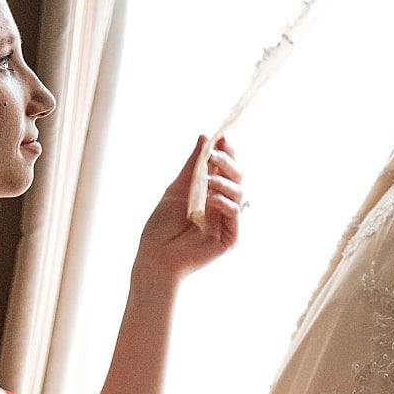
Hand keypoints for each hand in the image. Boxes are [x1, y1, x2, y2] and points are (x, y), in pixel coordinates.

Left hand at [135, 136, 243, 283]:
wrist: (155, 257)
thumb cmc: (161, 226)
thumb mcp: (177, 189)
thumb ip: (193, 165)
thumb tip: (205, 137)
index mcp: (210, 195)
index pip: (225, 171)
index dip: (227, 154)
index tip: (222, 139)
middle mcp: (221, 207)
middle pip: (236, 180)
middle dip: (228, 164)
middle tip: (216, 155)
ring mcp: (227, 223)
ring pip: (238, 194)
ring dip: (224, 182)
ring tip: (208, 180)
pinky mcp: (230, 238)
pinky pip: (234, 215)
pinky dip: (224, 203)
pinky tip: (210, 200)